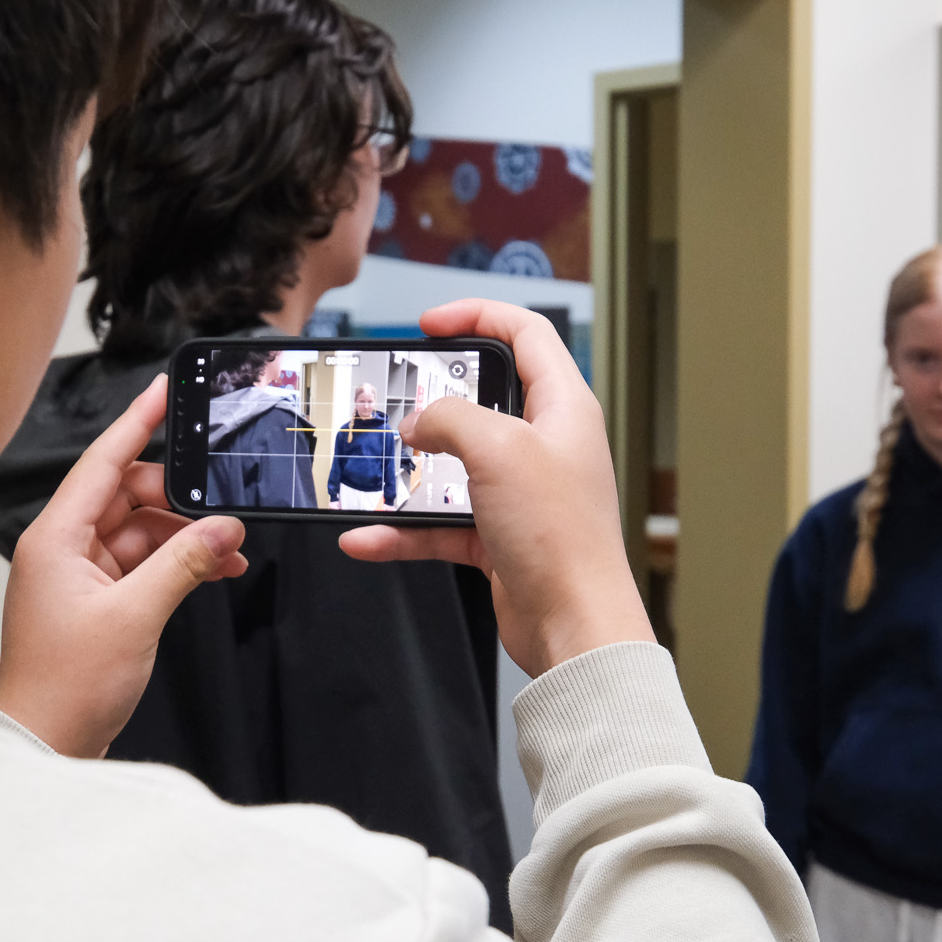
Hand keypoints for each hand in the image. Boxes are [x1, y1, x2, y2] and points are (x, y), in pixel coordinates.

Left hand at [0, 374, 246, 756]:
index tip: (164, 392)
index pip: (102, 461)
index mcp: (55, 538)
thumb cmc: (65, 688)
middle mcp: (63, 549)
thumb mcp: (136, 616)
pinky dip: (178, 564)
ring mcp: (79, 575)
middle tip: (223, 509)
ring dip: (186, 537)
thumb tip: (221, 529)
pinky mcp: (97, 600)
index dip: (137, 423)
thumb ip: (183, 564)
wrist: (47, 745)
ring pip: (142, 530)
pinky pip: (144, 562)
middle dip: (180, 500)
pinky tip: (214, 571)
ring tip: (229, 552)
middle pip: (128, 495)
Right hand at [338, 300, 652, 676]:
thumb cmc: (561, 537)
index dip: (477, 315)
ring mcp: (521, 493)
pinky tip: (367, 536)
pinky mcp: (500, 538)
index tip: (429, 324)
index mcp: (564, 407)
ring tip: (373, 469)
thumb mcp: (498, 449)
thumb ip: (450, 419)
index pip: (526, 334)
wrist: (574, 626)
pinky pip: (440, 523)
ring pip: (454, 465)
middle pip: (484, 400)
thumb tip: (419, 423)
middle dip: (434, 399)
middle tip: (398, 395)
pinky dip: (403, 530)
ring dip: (410, 471)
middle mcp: (545, 446)